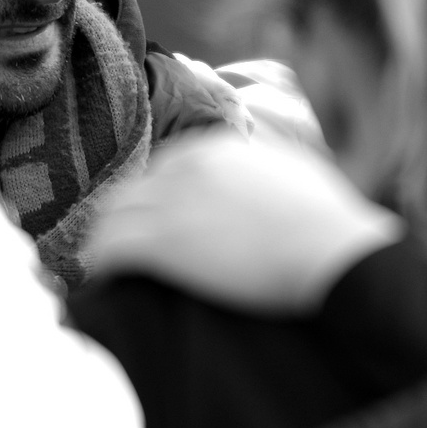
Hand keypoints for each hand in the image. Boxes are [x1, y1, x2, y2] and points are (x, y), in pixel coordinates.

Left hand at [84, 130, 401, 313]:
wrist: (328, 249)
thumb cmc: (328, 220)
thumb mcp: (296, 170)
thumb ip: (268, 162)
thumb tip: (266, 166)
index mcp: (214, 148)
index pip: (162, 169)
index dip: (152, 199)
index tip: (149, 221)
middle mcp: (185, 168)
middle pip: (131, 191)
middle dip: (120, 219)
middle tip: (115, 246)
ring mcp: (172, 203)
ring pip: (111, 217)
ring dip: (102, 241)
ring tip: (98, 266)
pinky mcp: (164, 242)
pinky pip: (111, 248)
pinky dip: (99, 263)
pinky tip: (98, 279)